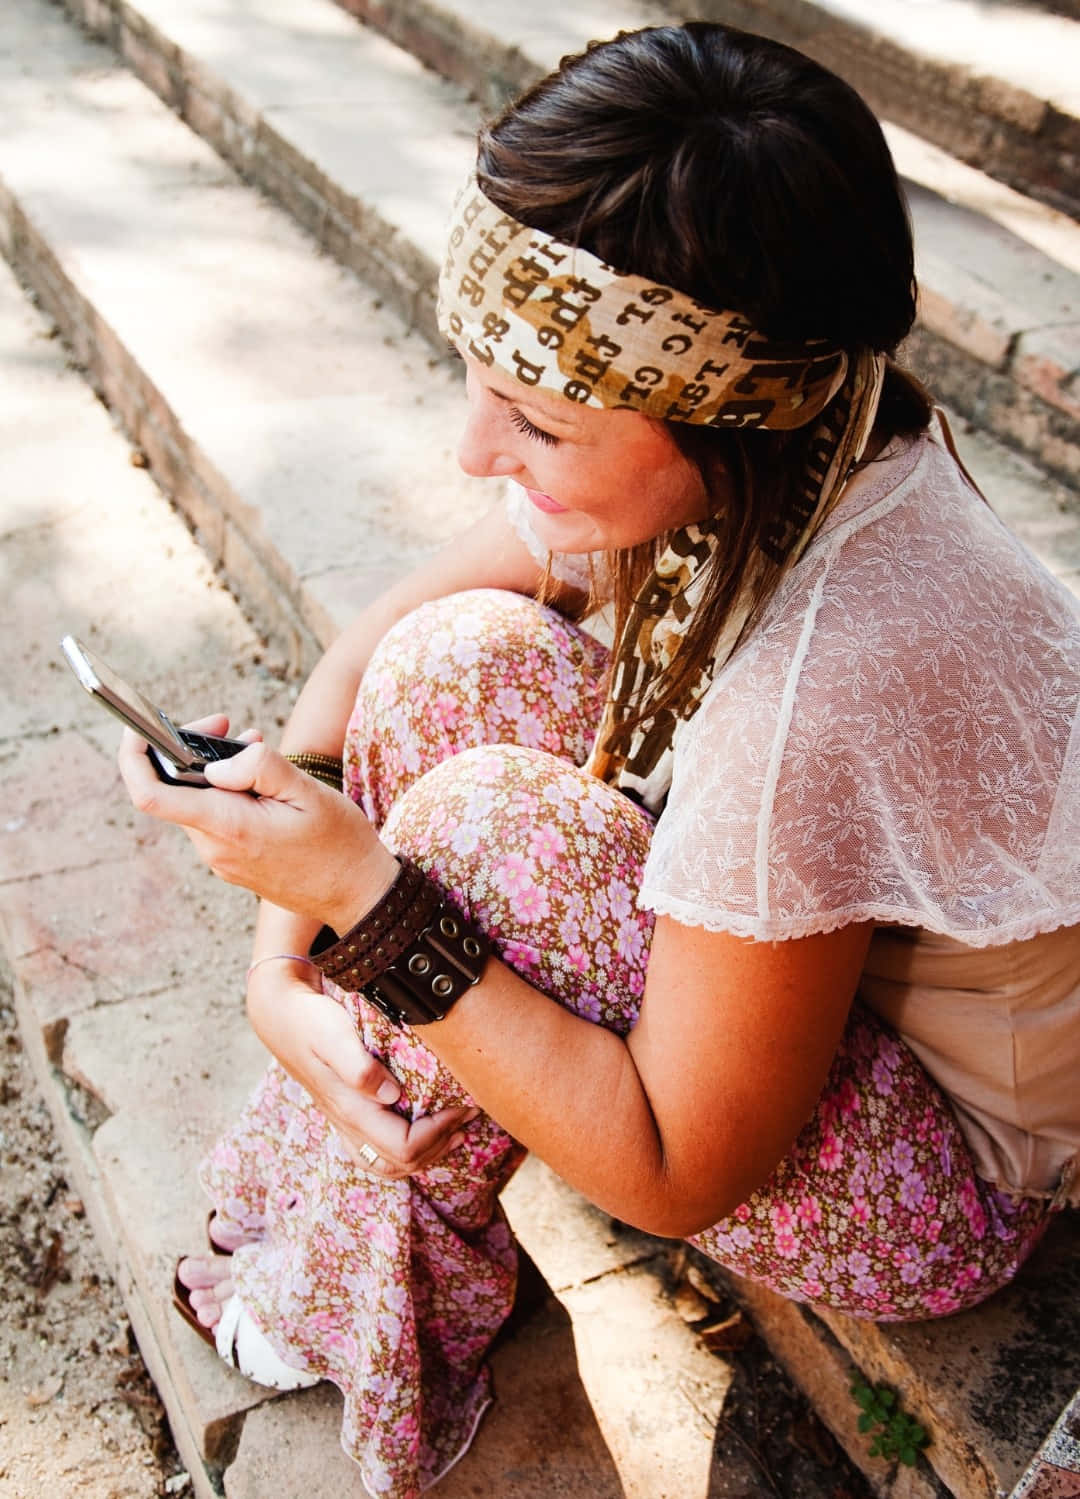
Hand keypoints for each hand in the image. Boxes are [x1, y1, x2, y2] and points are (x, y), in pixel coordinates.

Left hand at [117, 716, 397, 931]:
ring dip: (215, 771)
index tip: (140, 727)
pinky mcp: (232, 863)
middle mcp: (215, 848)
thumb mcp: (308, 792)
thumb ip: (260, 767)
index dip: (134, 756)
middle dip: (193, 750)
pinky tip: (260, 782)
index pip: (151, 794)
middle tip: (228, 724)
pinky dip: (227, 793)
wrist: (359, 895)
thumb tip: (217, 762)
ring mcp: (221, 859)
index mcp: (229, 827)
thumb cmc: (340, 843)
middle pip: (175, 789)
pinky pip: (214, 819)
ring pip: (196, 802)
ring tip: (255, 749)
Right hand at [247, 963, 478, 1176]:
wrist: (281, 1014)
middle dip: (440, 1144)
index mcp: (350, 1109)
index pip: (403, 1146)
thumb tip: (390, 1095)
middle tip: (468, 1115)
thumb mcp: (333, 1035)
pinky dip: (407, 1150)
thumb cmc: (311, 1020)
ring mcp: (345, 1123)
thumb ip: (357, 1066)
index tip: (461, 1105)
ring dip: (426, 1153)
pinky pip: (377, 1152)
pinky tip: (425, 1132)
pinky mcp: (347, 1114)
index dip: (438, 1133)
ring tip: (455, 1132)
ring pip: (387, 1165)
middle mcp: (348, 1123)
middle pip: (400, 1163)